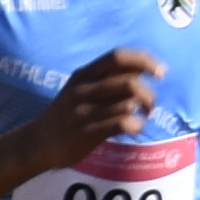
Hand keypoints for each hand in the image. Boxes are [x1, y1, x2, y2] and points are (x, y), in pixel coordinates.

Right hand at [44, 50, 160, 161]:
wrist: (38, 142)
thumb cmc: (66, 113)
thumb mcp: (81, 88)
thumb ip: (108, 78)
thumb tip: (142, 66)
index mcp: (85, 74)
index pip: (118, 57)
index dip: (144, 60)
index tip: (161, 72)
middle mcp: (85, 89)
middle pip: (129, 82)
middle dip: (149, 94)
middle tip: (150, 106)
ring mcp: (86, 111)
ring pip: (128, 103)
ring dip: (144, 111)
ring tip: (143, 117)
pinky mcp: (88, 132)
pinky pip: (122, 124)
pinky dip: (136, 126)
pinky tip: (134, 129)